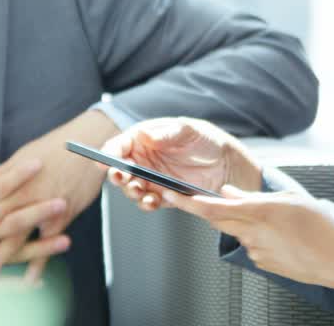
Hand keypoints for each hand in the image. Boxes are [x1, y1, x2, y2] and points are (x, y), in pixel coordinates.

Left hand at [0, 110, 119, 282]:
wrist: (92, 142)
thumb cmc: (57, 148)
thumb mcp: (24, 157)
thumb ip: (1, 175)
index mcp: (9, 173)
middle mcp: (23, 188)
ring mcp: (43, 201)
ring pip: (17, 232)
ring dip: (0, 257)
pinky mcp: (63, 213)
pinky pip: (48, 241)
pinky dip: (39, 261)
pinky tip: (28, 280)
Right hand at [101, 117, 260, 210]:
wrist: (227, 164)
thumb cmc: (207, 140)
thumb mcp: (190, 130)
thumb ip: (168, 133)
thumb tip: (146, 136)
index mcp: (145, 139)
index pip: (120, 145)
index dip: (110, 152)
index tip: (106, 160)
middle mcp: (144, 160)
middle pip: (120, 169)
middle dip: (116, 174)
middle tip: (121, 176)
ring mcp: (152, 179)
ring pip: (131, 188)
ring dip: (131, 191)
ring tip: (139, 189)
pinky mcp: (163, 195)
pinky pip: (148, 202)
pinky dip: (147, 203)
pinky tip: (152, 201)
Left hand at [163, 185, 333, 299]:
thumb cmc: (322, 227)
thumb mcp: (291, 199)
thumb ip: (255, 195)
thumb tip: (229, 192)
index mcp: (259, 211)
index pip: (213, 208)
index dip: (188, 203)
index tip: (170, 194)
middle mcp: (252, 233)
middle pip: (218, 220)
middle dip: (206, 209)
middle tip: (205, 198)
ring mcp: (256, 252)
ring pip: (239, 231)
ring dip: (247, 223)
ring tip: (281, 221)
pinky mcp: (263, 265)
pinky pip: (253, 246)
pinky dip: (260, 238)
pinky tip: (284, 237)